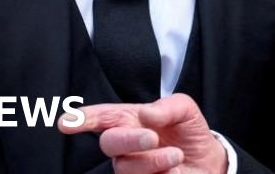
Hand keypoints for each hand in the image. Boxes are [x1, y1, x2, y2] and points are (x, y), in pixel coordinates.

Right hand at [60, 93, 228, 173]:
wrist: (208, 161)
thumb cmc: (189, 132)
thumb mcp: (185, 109)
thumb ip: (167, 106)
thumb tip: (147, 114)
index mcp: (131, 120)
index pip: (103, 118)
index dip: (83, 119)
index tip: (66, 123)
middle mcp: (126, 145)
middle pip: (109, 143)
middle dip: (129, 139)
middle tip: (152, 138)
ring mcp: (131, 168)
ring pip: (127, 167)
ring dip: (155, 160)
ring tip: (177, 155)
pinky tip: (174, 170)